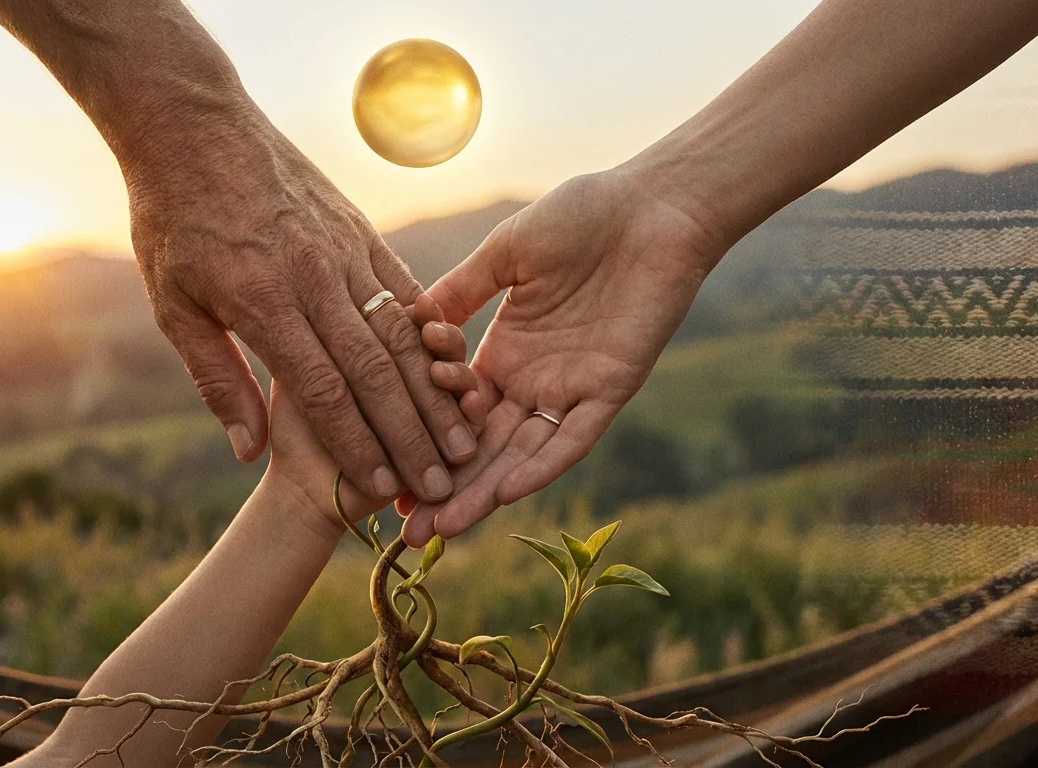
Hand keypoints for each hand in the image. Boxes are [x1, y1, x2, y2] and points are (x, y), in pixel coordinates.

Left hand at [126, 100, 475, 504]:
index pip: (321, 390)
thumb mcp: (175, 306)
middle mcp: (313, 278)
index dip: (355, 444)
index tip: (381, 487)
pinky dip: (430, 334)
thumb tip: (248, 448)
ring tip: (460, 437)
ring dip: (431, 391)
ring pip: (400, 333)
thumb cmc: (173, 221)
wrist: (193, 126)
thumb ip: (217, 378)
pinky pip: (405, 288)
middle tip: (440, 482)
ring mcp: (343, 250)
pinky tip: (452, 369)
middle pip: (373, 370)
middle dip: (409, 434)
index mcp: (263, 303)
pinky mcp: (359, 229)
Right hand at [401, 161, 727, 546]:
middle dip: (446, 490)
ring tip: (443, 529)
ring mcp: (571, 389)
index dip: (423, 443)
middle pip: (483, 449)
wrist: (650, 205)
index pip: (457, 414)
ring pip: (521, 455)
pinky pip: (573, 437)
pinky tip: (505, 491)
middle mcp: (535, 381)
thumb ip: (459, 291)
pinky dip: (542, 465)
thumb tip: (404, 320)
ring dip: (484, 493)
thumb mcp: (503, 254)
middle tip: (407, 532)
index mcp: (505, 353)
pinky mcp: (610, 388)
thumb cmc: (581, 217)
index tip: (386, 476)